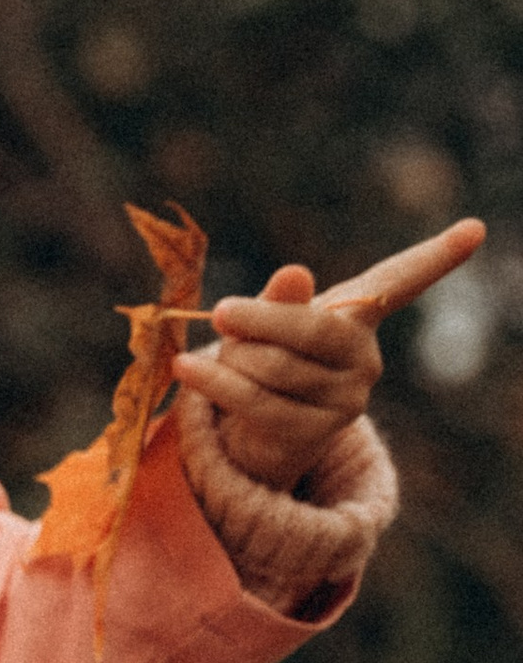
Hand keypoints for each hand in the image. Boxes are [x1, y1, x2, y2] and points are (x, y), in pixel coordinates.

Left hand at [172, 215, 483, 494]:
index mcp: (358, 314)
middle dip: (263, 320)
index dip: (437, 256)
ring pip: (277, 368)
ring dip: (233, 359)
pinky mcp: (318, 431)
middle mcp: (364, 356)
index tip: (475, 228)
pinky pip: (258, 401)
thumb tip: (293, 273)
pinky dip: (217, 383)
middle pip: (316, 330)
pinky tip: (186, 370)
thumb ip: (278, 300)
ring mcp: (347, 397)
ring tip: (214, 356)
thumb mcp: (266, 322)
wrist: (255, 434)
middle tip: (221, 311)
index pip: (400, 281)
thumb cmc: (263, 358)